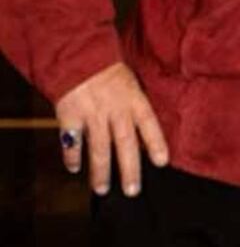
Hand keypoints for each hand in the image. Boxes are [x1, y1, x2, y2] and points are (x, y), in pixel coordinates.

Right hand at [53, 62, 168, 196]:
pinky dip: (72, 156)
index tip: (162, 162)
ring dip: (101, 171)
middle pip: (125, 143)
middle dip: (129, 169)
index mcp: (133, 99)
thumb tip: (141, 135)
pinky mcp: (70, 114)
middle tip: (132, 191)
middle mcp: (115, 108)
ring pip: (99, 148)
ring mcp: (92, 113)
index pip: (149, 123)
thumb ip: (134, 107)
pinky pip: (72, 141)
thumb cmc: (107, 71)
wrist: (77, 55)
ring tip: (102, 189)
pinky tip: (74, 168)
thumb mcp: (130, 84)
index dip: (156, 142)